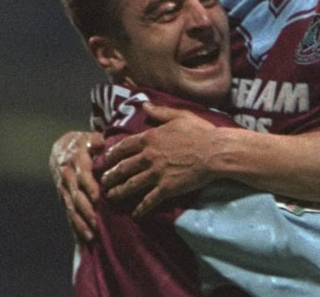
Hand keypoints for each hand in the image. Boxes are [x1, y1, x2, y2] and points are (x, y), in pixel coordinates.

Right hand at [50, 130, 103, 242]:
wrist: (61, 149)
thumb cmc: (84, 143)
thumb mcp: (90, 138)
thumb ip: (98, 141)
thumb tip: (101, 142)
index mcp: (76, 162)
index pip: (82, 176)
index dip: (88, 187)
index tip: (97, 198)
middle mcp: (68, 178)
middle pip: (76, 196)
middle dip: (86, 211)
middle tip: (96, 223)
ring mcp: (64, 190)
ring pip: (71, 208)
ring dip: (81, 222)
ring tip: (91, 235)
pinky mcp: (64, 198)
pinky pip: (69, 214)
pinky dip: (76, 226)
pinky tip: (84, 239)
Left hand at [101, 103, 217, 217]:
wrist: (215, 152)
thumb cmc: (201, 132)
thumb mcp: (180, 116)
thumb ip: (160, 112)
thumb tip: (144, 105)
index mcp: (150, 138)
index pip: (124, 146)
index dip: (113, 154)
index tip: (107, 159)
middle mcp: (149, 156)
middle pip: (123, 168)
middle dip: (111, 176)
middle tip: (104, 181)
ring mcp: (156, 174)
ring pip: (131, 185)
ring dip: (119, 192)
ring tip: (112, 196)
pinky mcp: (166, 188)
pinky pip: (149, 201)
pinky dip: (140, 209)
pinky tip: (135, 214)